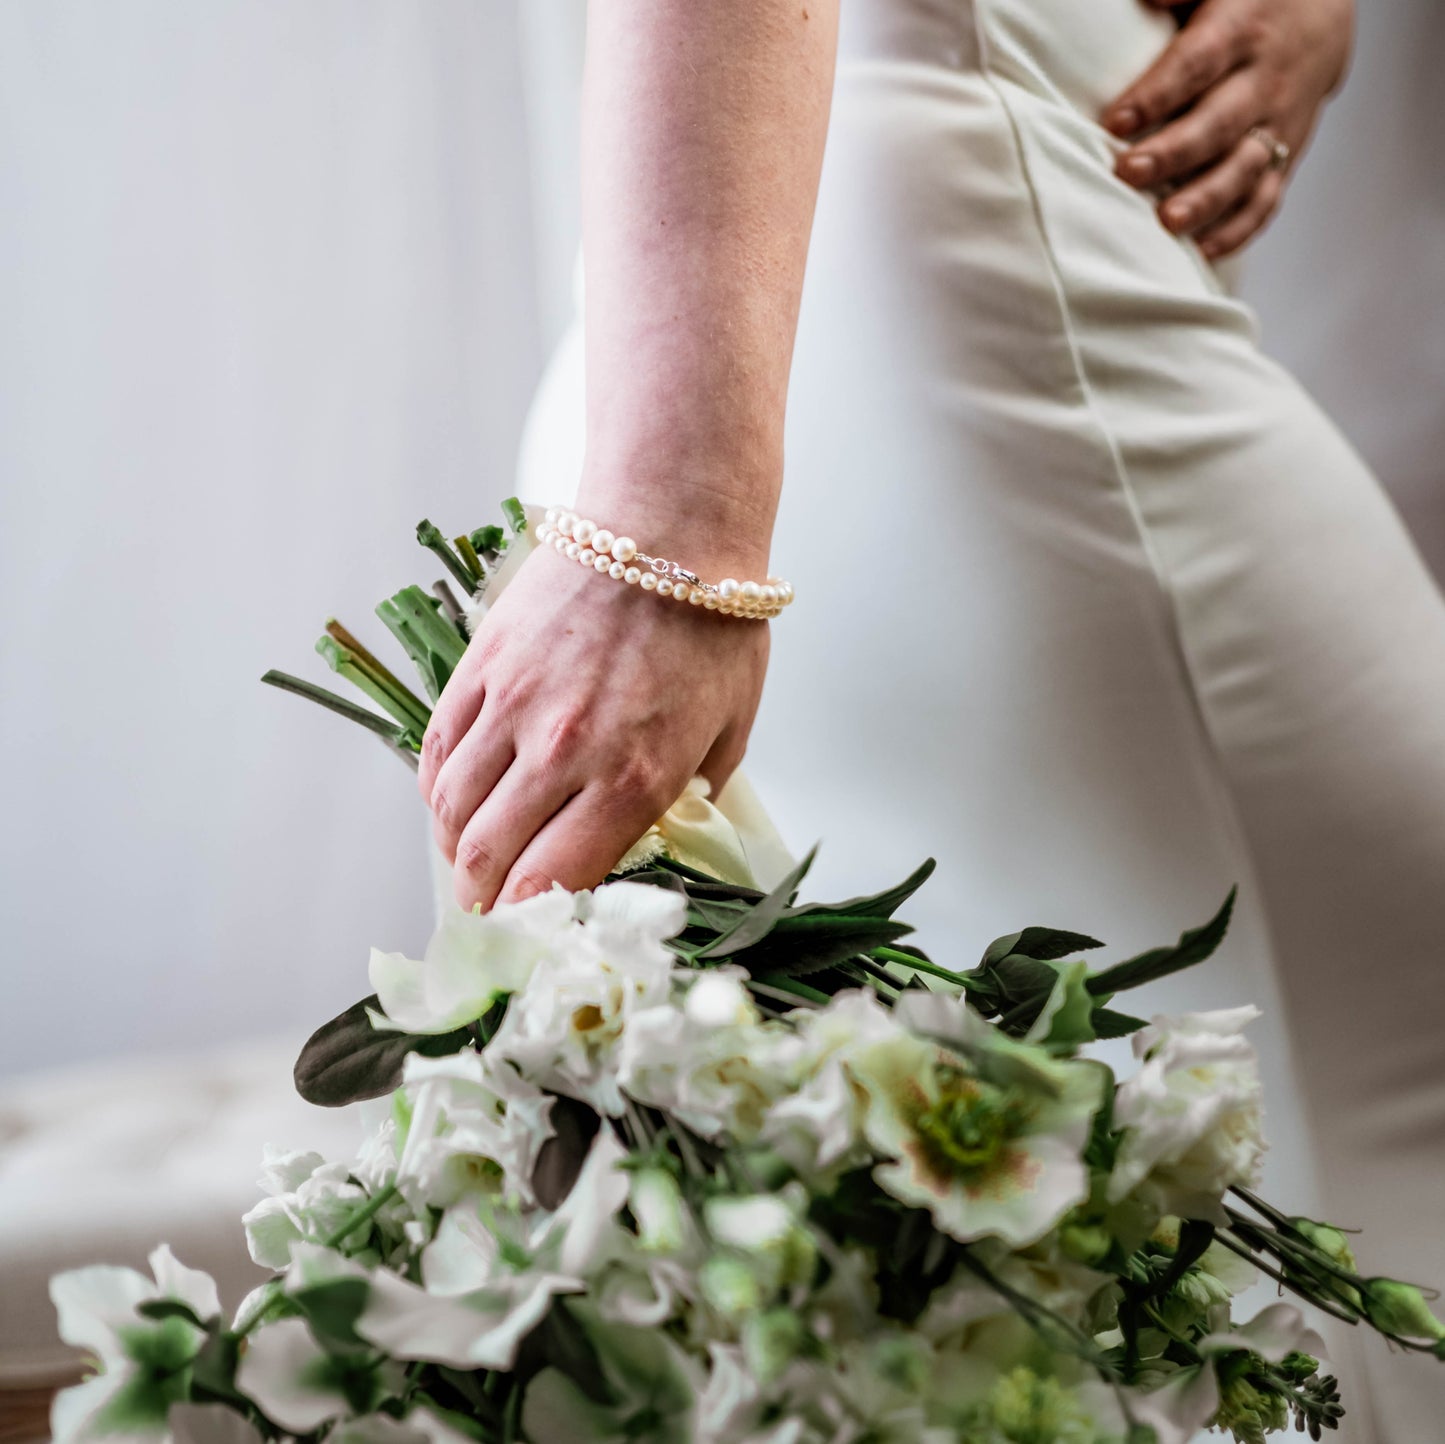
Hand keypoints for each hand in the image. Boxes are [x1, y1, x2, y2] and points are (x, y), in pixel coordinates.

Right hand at [418, 542, 768, 911]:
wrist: (671, 525)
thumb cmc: (714, 628)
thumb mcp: (730, 728)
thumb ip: (689, 791)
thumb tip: (656, 826)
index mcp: (632, 779)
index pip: (552, 882)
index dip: (529, 921)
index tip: (527, 932)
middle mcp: (562, 753)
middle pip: (488, 857)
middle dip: (483, 898)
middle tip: (486, 909)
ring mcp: (513, 707)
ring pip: (451, 808)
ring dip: (451, 849)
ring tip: (465, 861)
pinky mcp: (483, 666)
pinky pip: (440, 747)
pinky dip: (436, 788)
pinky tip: (448, 803)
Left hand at [1101, 0, 1353, 257]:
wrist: (1322, 17)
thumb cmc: (1246, 0)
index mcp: (1242, 30)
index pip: (1197, 63)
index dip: (1157, 94)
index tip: (1115, 121)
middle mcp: (1264, 82)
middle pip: (1219, 123)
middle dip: (1174, 153)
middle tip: (1128, 174)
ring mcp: (1278, 125)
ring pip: (1244, 168)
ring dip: (1207, 199)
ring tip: (1168, 223)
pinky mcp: (1286, 158)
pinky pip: (1266, 200)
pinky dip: (1237, 229)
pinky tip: (1203, 253)